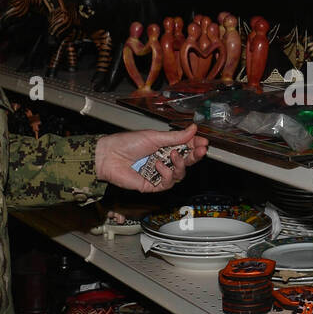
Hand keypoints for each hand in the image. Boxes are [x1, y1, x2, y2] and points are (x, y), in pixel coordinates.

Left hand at [94, 124, 208, 191]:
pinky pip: (167, 183)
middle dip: (195, 156)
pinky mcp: (152, 185)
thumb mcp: (154, 136)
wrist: (109, 156)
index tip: (204, 142)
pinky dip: (166, 174)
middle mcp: (163, 161)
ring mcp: (158, 173)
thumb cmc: (127, 143)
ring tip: (174, 156)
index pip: (185, 148)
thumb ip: (175, 136)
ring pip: (179, 174)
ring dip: (180, 165)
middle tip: (201, 151)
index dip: (195, 146)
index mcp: (164, 147)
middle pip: (185, 162)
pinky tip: (160, 166)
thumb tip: (193, 129)